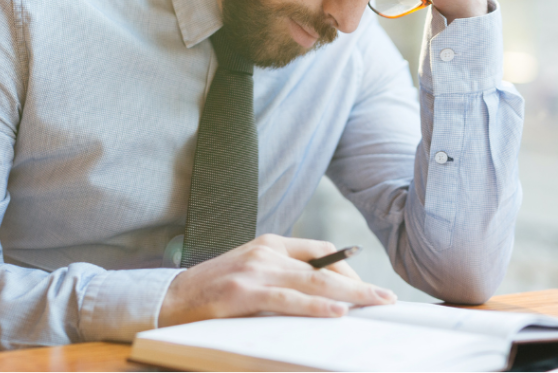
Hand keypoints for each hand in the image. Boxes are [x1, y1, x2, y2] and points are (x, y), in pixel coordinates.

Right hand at [158, 234, 396, 327]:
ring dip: (349, 295)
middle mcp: (264, 252)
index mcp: (268, 244)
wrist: (170, 299)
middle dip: (359, 284)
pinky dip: (315, 308)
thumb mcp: (250, 274)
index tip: (367, 287)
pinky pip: (288, 301)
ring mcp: (254, 271)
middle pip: (322, 267)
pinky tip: (337, 313)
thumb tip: (322, 297)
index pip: (318, 251)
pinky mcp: (243, 293)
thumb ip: (280, 278)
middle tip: (386, 298)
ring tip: (374, 304)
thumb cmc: (212, 291)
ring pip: (312, 283)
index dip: (347, 268)